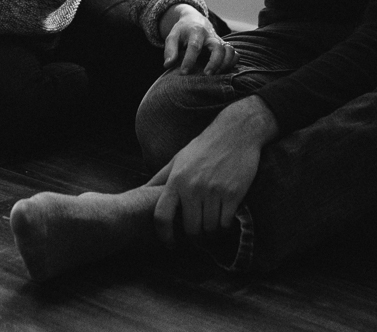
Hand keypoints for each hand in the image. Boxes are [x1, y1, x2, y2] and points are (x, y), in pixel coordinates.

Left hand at [149, 96, 276, 242]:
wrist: (235, 132)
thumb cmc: (204, 147)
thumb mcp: (178, 159)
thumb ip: (160, 178)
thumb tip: (140, 192)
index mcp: (176, 180)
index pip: (162, 216)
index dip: (164, 235)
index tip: (170, 243)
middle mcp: (193, 187)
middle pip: (190, 229)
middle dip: (194, 237)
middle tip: (197, 236)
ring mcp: (214, 191)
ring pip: (209, 228)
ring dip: (210, 233)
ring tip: (211, 227)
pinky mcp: (233, 194)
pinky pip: (226, 222)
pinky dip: (224, 226)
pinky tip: (223, 219)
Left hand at [160, 5, 236, 75]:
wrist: (196, 20)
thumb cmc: (183, 31)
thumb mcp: (172, 37)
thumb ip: (170, 50)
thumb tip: (167, 64)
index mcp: (196, 31)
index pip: (194, 46)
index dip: (189, 60)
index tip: (184, 72)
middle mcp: (210, 36)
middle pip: (218, 47)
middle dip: (214, 62)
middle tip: (206, 74)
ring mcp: (220, 41)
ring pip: (229, 51)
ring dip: (224, 64)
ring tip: (214, 75)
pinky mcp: (225, 46)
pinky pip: (235, 54)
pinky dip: (232, 62)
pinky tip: (222, 71)